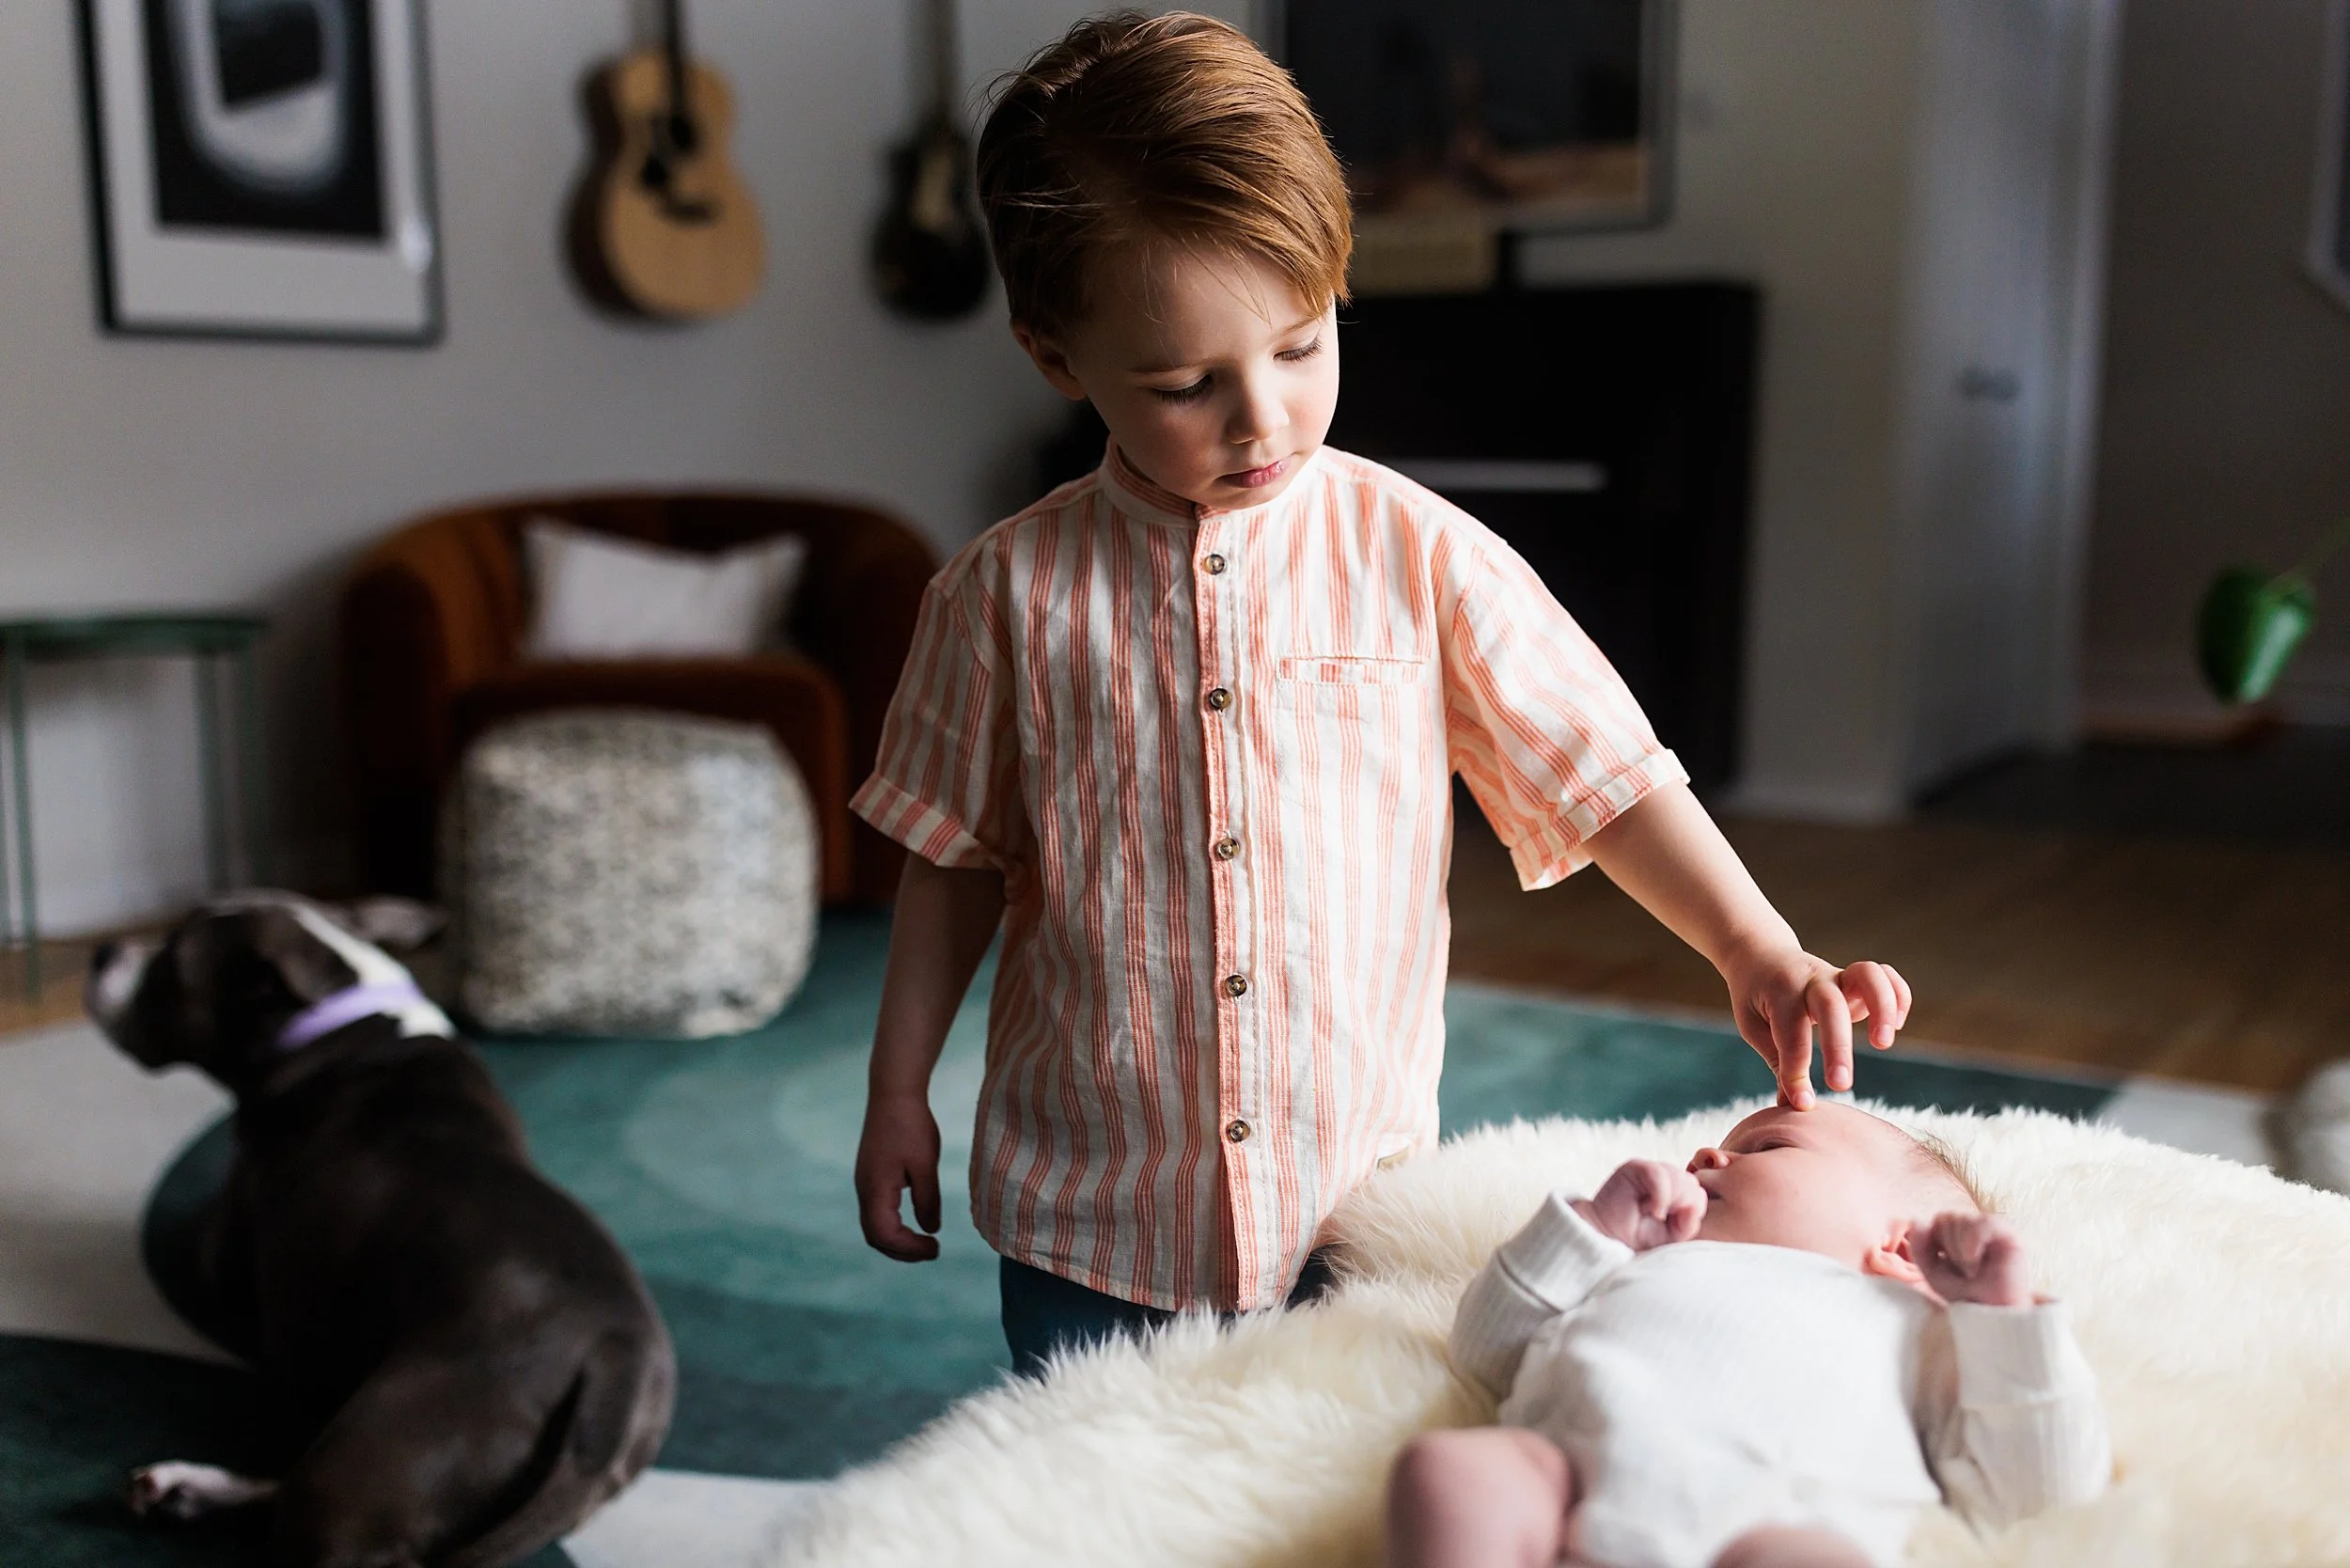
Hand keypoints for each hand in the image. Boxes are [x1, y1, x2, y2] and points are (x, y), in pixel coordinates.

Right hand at [855, 1089, 942, 1261]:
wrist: (893, 1093)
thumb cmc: (911, 1125)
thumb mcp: (925, 1165)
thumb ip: (927, 1200)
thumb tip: (931, 1230)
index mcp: (875, 1190)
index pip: (885, 1236)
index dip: (910, 1249)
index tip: (936, 1247)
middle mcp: (864, 1190)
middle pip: (875, 1236)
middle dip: (902, 1251)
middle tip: (932, 1252)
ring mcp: (864, 1183)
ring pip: (874, 1225)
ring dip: (897, 1240)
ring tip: (924, 1243)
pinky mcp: (870, 1175)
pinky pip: (876, 1211)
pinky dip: (893, 1226)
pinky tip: (912, 1222)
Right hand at [1575, 1159, 1705, 1251]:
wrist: (1606, 1236)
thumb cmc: (1637, 1237)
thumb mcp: (1672, 1236)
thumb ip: (1690, 1224)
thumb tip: (1695, 1207)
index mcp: (1675, 1189)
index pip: (1698, 1190)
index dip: (1692, 1209)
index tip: (1674, 1224)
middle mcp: (1663, 1175)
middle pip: (1691, 1182)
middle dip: (1682, 1205)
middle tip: (1663, 1218)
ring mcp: (1649, 1169)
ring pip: (1678, 1176)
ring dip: (1672, 1200)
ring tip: (1655, 1214)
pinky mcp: (1634, 1167)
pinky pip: (1659, 1175)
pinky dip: (1661, 1196)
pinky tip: (1653, 1210)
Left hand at [1721, 945, 1911, 1108]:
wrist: (1760, 953)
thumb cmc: (1756, 997)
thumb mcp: (1754, 1026)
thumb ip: (1778, 1061)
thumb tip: (1791, 1106)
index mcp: (1779, 992)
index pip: (1791, 1034)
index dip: (1797, 1072)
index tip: (1802, 1104)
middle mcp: (1811, 979)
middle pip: (1830, 1005)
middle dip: (1838, 1046)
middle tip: (1841, 1086)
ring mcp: (1837, 975)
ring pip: (1869, 975)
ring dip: (1883, 1007)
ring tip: (1883, 1044)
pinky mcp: (1856, 979)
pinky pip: (1887, 976)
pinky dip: (1898, 997)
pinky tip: (1894, 1026)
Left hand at [1915, 1211, 2032, 1306]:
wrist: (1989, 1313)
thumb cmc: (1964, 1294)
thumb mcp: (1932, 1271)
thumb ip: (1920, 1247)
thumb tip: (1917, 1220)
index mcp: (1960, 1232)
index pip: (1938, 1219)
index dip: (1934, 1242)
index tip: (1945, 1264)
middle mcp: (1977, 1226)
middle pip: (1947, 1217)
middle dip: (1948, 1247)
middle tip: (1962, 1271)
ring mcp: (1994, 1229)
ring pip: (1962, 1219)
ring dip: (1960, 1250)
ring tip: (1971, 1271)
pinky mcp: (2009, 1235)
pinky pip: (1982, 1223)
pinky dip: (1972, 1243)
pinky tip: (1975, 1261)